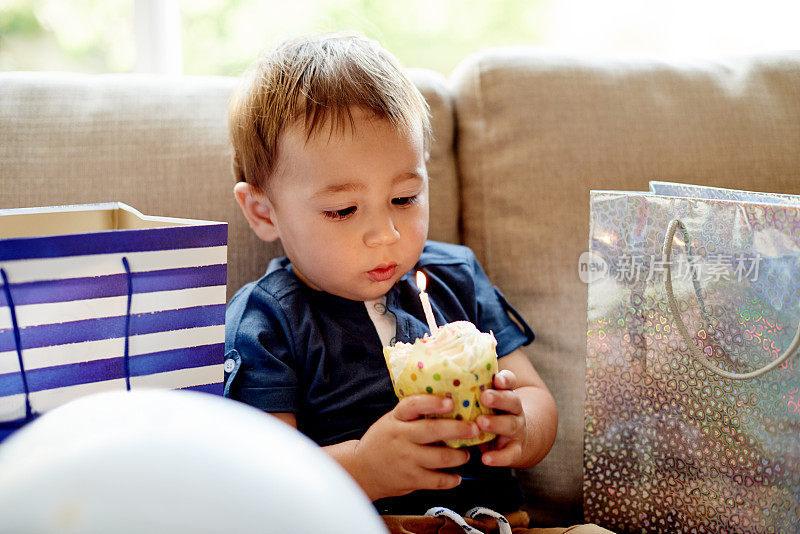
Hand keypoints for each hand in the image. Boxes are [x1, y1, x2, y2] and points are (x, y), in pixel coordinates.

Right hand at [352, 395, 478, 500]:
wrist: (361, 470)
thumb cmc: (383, 440)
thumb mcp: (391, 421)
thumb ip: (412, 414)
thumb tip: (448, 402)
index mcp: (396, 419)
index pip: (413, 405)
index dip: (433, 403)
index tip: (450, 402)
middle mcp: (401, 437)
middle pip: (433, 431)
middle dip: (458, 429)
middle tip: (474, 428)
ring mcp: (406, 459)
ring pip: (440, 457)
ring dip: (459, 455)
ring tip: (466, 454)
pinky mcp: (410, 479)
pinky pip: (437, 480)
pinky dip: (451, 479)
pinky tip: (457, 477)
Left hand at [476, 370, 527, 466]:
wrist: (513, 438)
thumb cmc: (489, 412)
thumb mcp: (482, 400)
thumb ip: (467, 389)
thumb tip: (437, 373)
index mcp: (505, 393)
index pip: (509, 381)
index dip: (505, 379)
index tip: (497, 378)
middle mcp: (514, 409)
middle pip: (512, 400)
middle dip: (499, 398)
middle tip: (485, 397)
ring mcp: (517, 429)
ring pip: (511, 424)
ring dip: (496, 423)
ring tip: (481, 423)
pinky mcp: (515, 449)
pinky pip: (510, 454)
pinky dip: (499, 457)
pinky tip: (486, 459)